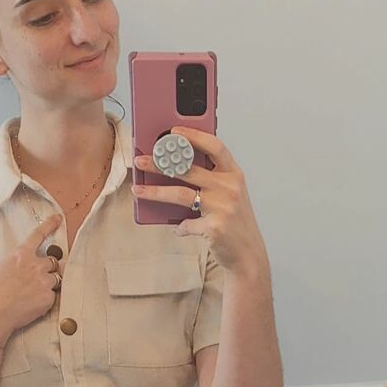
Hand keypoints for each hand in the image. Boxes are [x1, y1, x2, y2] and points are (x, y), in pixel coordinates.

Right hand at [0, 216, 63, 343]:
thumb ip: (16, 264)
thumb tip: (25, 268)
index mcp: (20, 255)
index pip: (38, 236)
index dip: (49, 225)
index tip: (57, 218)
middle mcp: (35, 265)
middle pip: (53, 261)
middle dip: (48, 269)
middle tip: (36, 280)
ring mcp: (44, 282)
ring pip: (55, 279)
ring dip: (48, 284)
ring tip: (31, 295)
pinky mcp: (48, 298)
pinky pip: (53, 297)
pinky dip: (45, 301)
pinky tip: (30, 306)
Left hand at [132, 124, 267, 275]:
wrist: (249, 254)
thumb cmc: (236, 223)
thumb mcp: (231, 195)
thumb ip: (212, 180)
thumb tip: (178, 167)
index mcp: (234, 175)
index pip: (215, 146)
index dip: (194, 136)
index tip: (173, 132)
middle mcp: (229, 188)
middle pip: (189, 168)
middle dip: (161, 163)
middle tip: (141, 161)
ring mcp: (222, 207)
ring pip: (181, 194)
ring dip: (155, 192)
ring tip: (138, 190)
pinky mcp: (214, 227)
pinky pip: (186, 224)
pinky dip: (179, 227)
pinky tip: (177, 229)